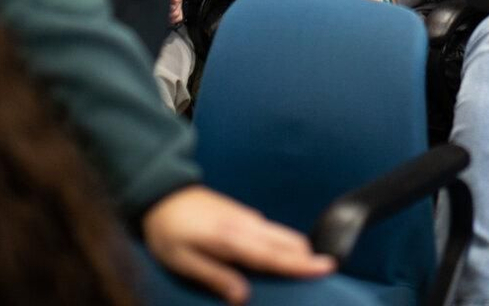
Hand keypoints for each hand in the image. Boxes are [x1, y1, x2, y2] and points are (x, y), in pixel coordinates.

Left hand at [142, 185, 335, 303]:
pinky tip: (284, 256)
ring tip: (311, 267)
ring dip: (298, 251)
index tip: (326, 267)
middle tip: (326, 271)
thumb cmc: (168, 230)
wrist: (162, 192)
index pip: (273, 255)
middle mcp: (246, 225)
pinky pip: (272, 231)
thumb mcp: (183, 260)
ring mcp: (247, 217)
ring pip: (282, 234)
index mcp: (232, 238)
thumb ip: (215, 276)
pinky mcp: (244, 215)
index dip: (300, 264)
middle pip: (287, 242)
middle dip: (307, 257)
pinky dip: (285, 245)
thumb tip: (244, 297)